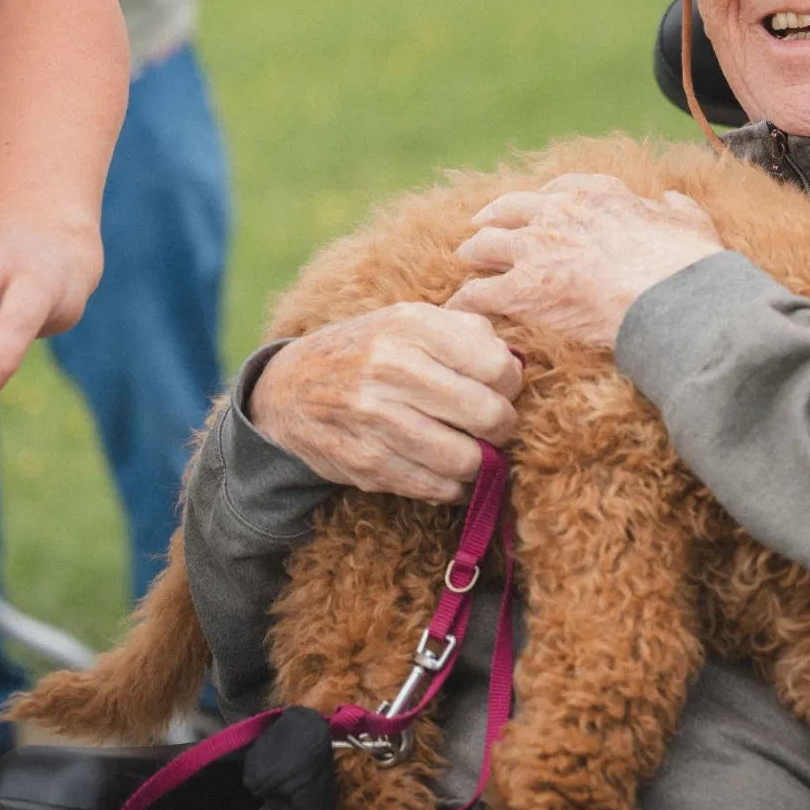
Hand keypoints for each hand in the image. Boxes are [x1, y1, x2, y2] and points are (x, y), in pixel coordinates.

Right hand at [249, 303, 521, 502]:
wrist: (292, 388)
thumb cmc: (371, 350)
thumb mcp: (411, 320)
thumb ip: (470, 333)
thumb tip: (518, 367)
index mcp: (411, 326)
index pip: (498, 367)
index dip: (512, 385)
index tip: (503, 389)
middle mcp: (391, 369)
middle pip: (488, 415)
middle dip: (504, 427)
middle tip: (497, 426)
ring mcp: (375, 420)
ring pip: (465, 459)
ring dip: (483, 462)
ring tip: (479, 451)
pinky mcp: (366, 463)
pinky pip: (436, 488)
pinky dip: (457, 487)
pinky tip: (455, 474)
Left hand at [450, 174, 723, 350]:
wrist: (671, 298)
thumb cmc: (686, 263)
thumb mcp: (689, 220)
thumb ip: (674, 207)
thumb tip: (670, 199)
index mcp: (595, 193)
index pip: (556, 189)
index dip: (541, 200)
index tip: (536, 207)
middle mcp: (557, 213)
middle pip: (510, 210)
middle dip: (494, 218)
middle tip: (483, 227)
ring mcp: (535, 249)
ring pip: (486, 244)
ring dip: (474, 252)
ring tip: (466, 260)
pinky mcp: (522, 289)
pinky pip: (478, 292)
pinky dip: (465, 299)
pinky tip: (456, 307)